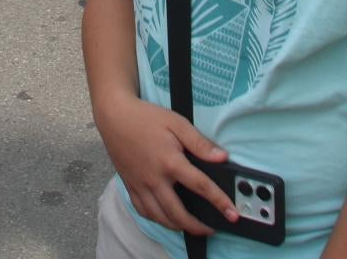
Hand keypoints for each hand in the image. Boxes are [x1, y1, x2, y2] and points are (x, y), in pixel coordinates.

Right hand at [94, 95, 235, 235]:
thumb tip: (222, 157)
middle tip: (211, 229)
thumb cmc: (146, 117)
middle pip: (178, 212)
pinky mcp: (130, 186)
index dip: (219, 201)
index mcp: (170, 161)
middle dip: (197, 226)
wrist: (115, 117)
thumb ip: (200, 143)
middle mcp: (154, 178)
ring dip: (177, 226)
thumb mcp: (177, 123)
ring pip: (159, 217)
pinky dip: (157, 219)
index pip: (200, 186)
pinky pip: (143, 211)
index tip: (231, 213)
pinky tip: (166, 217)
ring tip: (191, 227)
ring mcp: (140, 184)